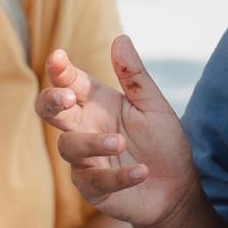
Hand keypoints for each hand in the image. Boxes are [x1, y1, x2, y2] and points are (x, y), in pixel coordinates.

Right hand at [35, 35, 197, 227]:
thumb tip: (120, 38)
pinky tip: (141, 171)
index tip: (58, 57)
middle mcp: (84, 128)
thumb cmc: (161, 142)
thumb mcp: (153, 105)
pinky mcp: (93, 189)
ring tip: (120, 142)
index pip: (69, 81)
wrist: (176, 187)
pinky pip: (96, 181)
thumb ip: (134, 76)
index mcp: (95, 102)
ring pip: (69, 146)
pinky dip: (119, 176)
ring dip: (93, 143)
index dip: (60, 70)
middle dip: (52, 101)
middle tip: (65, 97)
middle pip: (51, 111)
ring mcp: (85, 160)